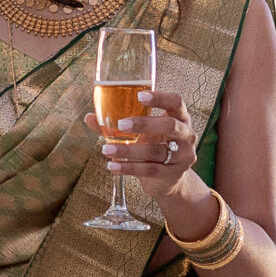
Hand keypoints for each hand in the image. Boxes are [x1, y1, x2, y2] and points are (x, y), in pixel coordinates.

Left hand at [89, 88, 197, 202]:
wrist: (167, 180)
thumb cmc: (153, 146)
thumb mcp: (140, 133)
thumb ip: (116, 125)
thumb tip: (89, 117)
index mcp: (180, 117)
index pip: (176, 102)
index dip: (160, 98)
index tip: (139, 96)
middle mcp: (187, 135)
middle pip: (169, 125)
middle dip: (144, 124)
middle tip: (120, 125)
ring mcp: (184, 156)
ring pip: (155, 151)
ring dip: (128, 150)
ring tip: (106, 149)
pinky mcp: (174, 174)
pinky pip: (150, 169)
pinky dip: (129, 167)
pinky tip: (112, 166)